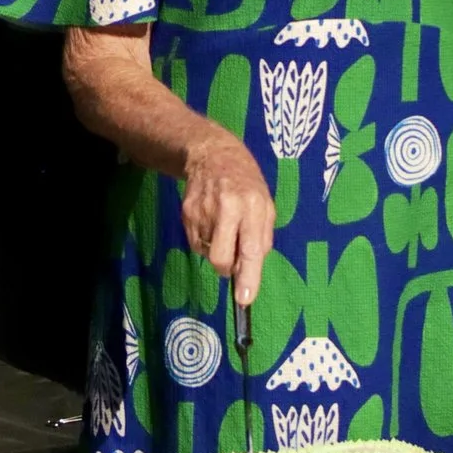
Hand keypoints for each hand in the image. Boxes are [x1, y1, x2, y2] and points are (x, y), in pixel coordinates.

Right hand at [181, 139, 274, 305]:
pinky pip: (195, 244)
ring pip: (207, 253)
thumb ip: (262, 237)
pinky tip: (211, 222)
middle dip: (226, 268)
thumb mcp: (265, 204)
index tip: (245, 298)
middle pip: (220, 258)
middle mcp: (227, 208)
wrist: (213, 154)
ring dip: (216, 250)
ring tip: (223, 227)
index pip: (251, 248)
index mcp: (252, 205)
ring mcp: (203, 210)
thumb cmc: (247, 183)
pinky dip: (205, 241)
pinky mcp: (186, 213)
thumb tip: (250, 268)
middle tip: (232, 258)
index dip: (248, 275)